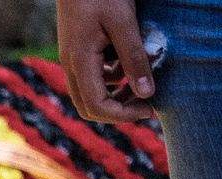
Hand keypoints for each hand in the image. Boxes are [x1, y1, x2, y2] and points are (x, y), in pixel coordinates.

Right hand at [57, 0, 156, 121]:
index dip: (124, 114)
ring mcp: (72, 59)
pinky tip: (129, 64)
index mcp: (80, 61)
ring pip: (90, 94)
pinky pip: (92, 77)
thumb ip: (134, 57)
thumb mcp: (123, 21)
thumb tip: (147, 93)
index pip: (98, 106)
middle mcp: (71, 66)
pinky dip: (111, 79)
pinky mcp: (77, 50)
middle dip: (118, 112)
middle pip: (88, 108)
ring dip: (115, 96)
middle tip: (146, 104)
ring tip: (142, 84)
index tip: (150, 109)